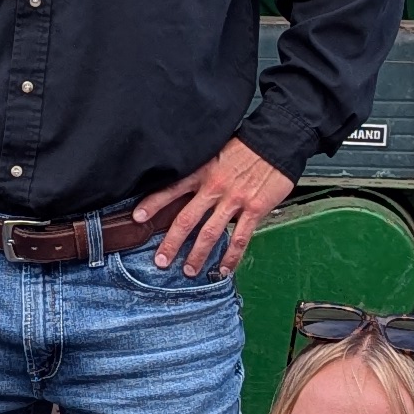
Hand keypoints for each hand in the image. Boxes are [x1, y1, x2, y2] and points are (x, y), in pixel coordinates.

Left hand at [134, 136, 289, 276]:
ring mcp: (234, 200)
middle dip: (171, 243)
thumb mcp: (216, 151)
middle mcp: (215, 187)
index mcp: (203, 172)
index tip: (137, 217)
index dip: (153, 203)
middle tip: (161, 261)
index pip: (172, 189)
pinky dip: (231, 256)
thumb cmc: (248, 146)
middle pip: (187, 219)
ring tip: (190, 271)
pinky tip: (224, 268)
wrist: (277, 142)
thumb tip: (187, 188)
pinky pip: (240, 237)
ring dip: (198, 255)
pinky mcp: (254, 209)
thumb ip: (202, 171)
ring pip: (210, 233)